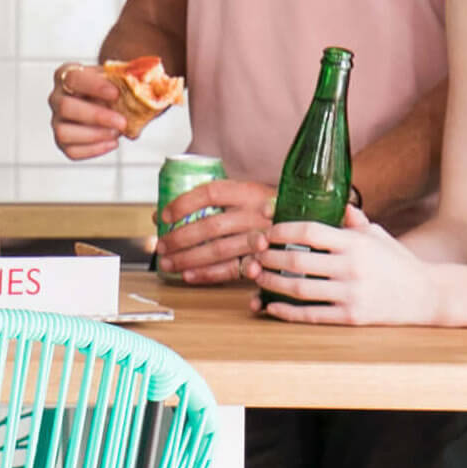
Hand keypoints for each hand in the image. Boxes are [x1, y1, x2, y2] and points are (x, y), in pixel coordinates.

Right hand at [48, 64, 127, 159]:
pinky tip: (112, 142)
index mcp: (66, 75)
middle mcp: (56, 97)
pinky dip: (94, 150)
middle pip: (66, 107)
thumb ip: (130, 79)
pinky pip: (71, 151)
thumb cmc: (112, 87)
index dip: (94, 87)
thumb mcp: (119, 77)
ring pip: (63, 132)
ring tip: (116, 133)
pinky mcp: (63, 142)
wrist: (108, 99)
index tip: (116, 94)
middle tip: (122, 122)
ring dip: (93, 135)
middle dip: (96, 116)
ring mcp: (57, 121)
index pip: (74, 78)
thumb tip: (146, 86)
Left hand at [155, 179, 276, 283]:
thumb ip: (208, 202)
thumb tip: (161, 215)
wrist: (306, 225)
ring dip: (189, 259)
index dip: (184, 203)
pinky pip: (232, 270)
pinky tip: (188, 275)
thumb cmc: (265, 208)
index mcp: (249, 192)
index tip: (164, 214)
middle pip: (211, 226)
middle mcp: (255, 214)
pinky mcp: (263, 261)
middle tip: (161, 245)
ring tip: (167, 263)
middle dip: (181, 238)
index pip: (211, 193)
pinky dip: (208, 274)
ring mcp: (261, 239)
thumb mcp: (243, 194)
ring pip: (219, 250)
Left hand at [248, 206, 441, 324]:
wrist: (427, 295)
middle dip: (268, 258)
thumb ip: (353, 220)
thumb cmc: (397, 262)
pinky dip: (286, 312)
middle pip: (297, 261)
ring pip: (299, 289)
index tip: (267, 232)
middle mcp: (352, 267)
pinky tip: (271, 306)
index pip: (309, 232)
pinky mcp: (351, 318)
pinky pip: (311, 315)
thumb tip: (335, 202)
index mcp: (355, 243)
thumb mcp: (377, 235)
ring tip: (257, 277)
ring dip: (271, 283)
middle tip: (253, 255)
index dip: (282, 231)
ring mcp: (351, 294)